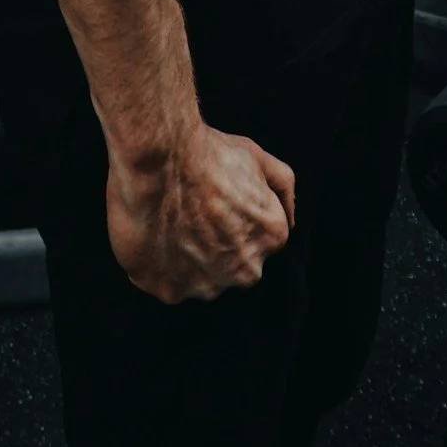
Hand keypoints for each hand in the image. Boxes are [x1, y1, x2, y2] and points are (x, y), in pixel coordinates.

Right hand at [106, 122, 295, 304]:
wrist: (160, 160)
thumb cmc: (209, 155)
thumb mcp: (258, 158)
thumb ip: (283, 188)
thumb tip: (290, 218)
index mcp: (271, 237)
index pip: (259, 236)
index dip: (236, 216)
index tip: (217, 200)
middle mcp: (245, 270)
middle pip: (232, 263)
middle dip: (218, 245)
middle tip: (195, 212)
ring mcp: (207, 285)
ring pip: (200, 276)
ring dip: (189, 258)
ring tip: (172, 222)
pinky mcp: (171, 291)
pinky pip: (168, 282)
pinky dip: (160, 266)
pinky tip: (155, 236)